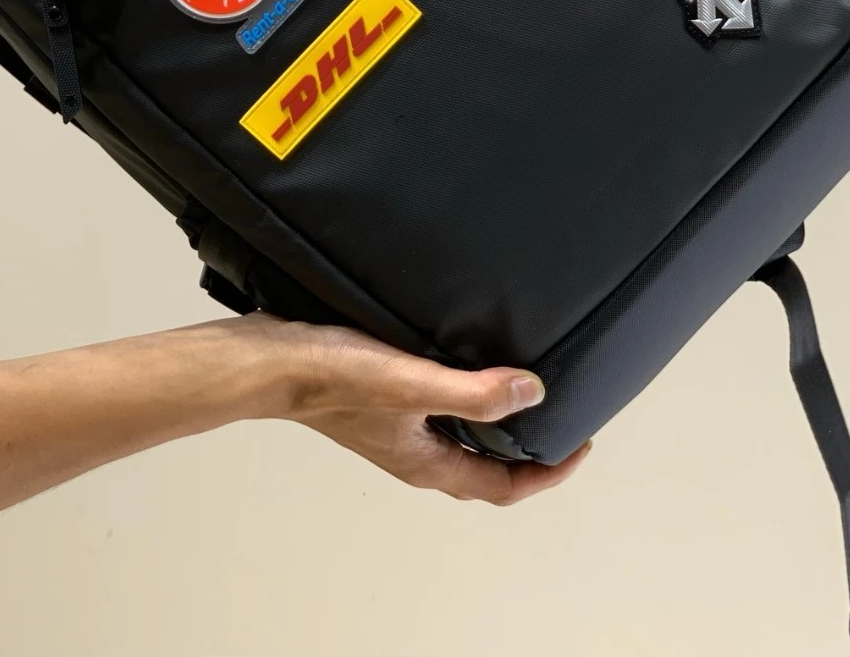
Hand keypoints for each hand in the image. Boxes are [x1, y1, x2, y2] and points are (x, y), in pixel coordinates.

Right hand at [241, 316, 591, 504]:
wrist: (270, 362)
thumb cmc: (330, 376)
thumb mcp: (410, 382)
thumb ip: (472, 392)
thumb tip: (532, 392)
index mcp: (425, 463)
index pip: (502, 487)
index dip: (548, 473)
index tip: (580, 445)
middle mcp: (414, 455)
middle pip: (484, 471)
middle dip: (526, 454)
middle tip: (558, 421)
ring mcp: (395, 432)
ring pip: (460, 443)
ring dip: (495, 427)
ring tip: (522, 392)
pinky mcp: (380, 405)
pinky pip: (437, 416)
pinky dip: (464, 403)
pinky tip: (464, 366)